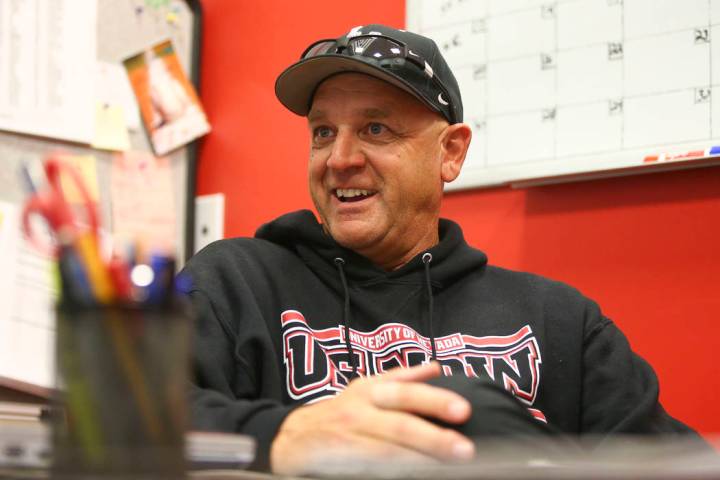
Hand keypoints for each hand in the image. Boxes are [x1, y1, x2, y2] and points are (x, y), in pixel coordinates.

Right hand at [270, 362, 474, 473]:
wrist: (292, 439)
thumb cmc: (339, 414)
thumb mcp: (365, 388)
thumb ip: (401, 378)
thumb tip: (435, 368)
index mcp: (370, 391)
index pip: (406, 392)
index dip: (434, 400)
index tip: (464, 410)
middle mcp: (359, 413)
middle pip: (400, 424)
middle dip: (434, 437)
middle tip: (464, 449)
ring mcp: (350, 440)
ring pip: (388, 451)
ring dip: (419, 459)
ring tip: (446, 466)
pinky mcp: (342, 463)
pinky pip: (372, 468)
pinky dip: (395, 471)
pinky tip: (416, 474)